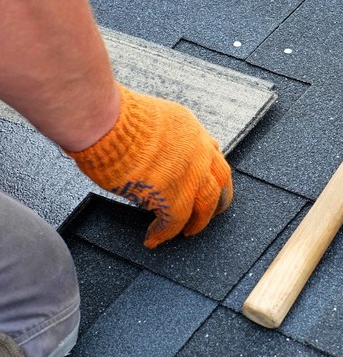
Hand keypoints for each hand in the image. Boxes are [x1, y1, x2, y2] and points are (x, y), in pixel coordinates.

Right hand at [67, 84, 232, 247]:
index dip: (211, 172)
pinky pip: (174, 222)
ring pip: (206, 205)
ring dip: (198, 222)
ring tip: (188, 233)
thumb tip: (153, 154)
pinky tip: (153, 238)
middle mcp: (199, 151)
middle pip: (221, 181)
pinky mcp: (173, 195)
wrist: (106, 122)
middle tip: (211, 213)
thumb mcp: (151, 118)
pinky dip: (163, 234)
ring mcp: (190, 174)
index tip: (209, 183)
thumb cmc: (115, 117)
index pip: (213, 154)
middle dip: (218, 200)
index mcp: (192, 130)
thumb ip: (162, 138)